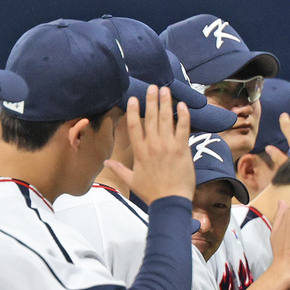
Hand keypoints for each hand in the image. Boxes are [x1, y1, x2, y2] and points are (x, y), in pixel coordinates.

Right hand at [108, 85, 193, 203]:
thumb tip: (106, 163)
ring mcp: (168, 146)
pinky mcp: (182, 149)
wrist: (170, 202)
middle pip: (150, 118)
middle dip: (151, 100)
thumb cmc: (151, 193)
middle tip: (152, 87)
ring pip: (166, 119)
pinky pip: (183, 128)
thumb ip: (119, 169)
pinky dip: (183, 116)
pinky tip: (182, 105)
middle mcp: (152, 145)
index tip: (133, 99)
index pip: (133, 126)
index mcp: (140, 152)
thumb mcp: (132, 181)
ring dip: (165, 103)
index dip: (132, 111)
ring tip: (165, 89)